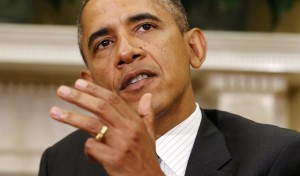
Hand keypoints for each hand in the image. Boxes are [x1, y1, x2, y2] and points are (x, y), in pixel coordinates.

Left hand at [49, 79, 163, 175]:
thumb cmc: (146, 157)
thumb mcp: (150, 133)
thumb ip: (147, 114)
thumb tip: (147, 96)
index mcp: (135, 122)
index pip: (113, 99)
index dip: (95, 89)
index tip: (79, 83)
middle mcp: (128, 129)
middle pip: (100, 107)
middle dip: (79, 97)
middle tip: (62, 91)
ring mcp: (121, 144)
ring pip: (92, 124)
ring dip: (71, 117)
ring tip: (55, 112)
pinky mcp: (113, 159)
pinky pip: (92, 147)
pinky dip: (87, 149)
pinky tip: (91, 154)